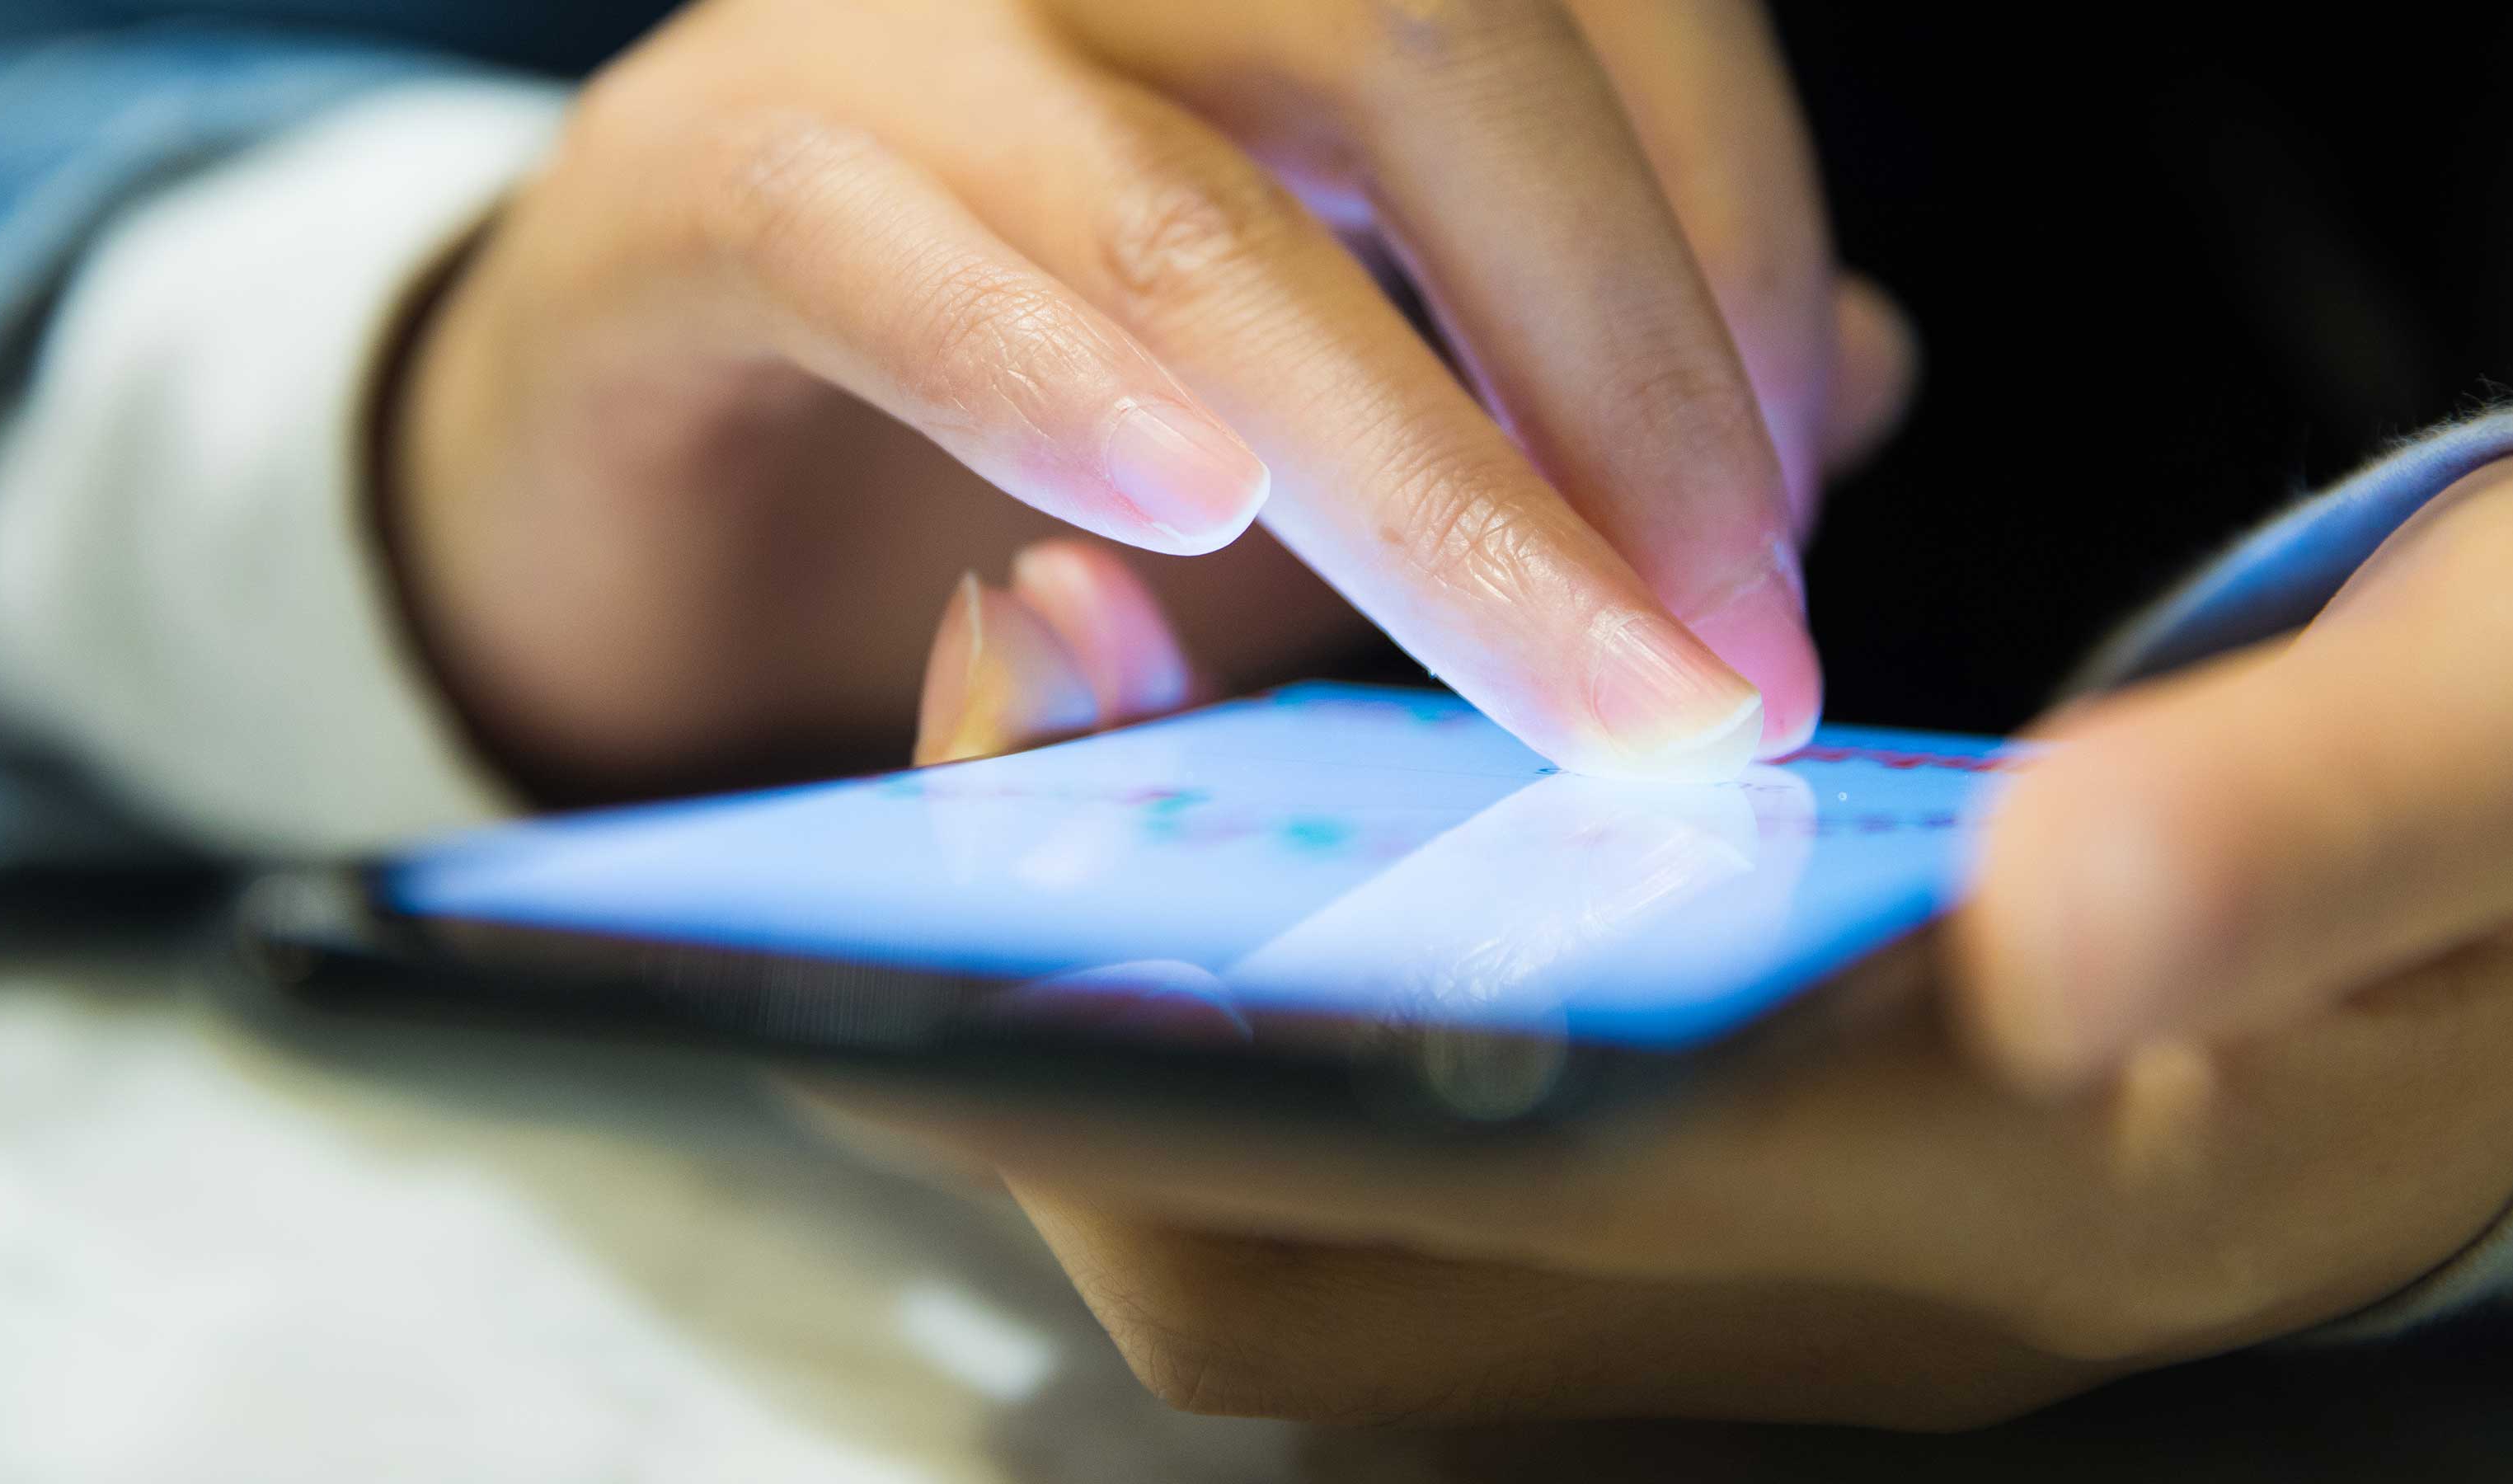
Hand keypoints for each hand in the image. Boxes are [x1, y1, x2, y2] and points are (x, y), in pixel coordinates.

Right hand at [385, 0, 1913, 800]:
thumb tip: (1875, 376)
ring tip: (1565, 675)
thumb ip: (1585, 368)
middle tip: (1731, 641)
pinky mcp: (684, 192)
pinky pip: (866, 246)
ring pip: (1186, 194)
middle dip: (1626, 363)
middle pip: (1423, 53)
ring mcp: (878, 45)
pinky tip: (1181, 516)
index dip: (1741, 233)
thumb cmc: (1019, 411)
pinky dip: (1033, 379)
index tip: (1797, 510)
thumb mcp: (1352, 391)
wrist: (636, 442)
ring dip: (1417, 458)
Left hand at [809, 449, 2512, 1425]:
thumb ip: (2306, 827)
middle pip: (1321, 1274)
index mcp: (2021, 1188)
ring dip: (1154, 986)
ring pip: (1331, 1223)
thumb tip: (2040, 911)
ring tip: (1096, 680)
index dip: (1225, 1025)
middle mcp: (1850, 1273)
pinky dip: (1284, 968)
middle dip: (1085, 1022)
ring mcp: (1786, 1240)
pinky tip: (1270, 754)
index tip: (1083, 728)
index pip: (1511, 1180)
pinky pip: (1422, 1131)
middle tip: (1031, 676)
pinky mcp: (1765, 1161)